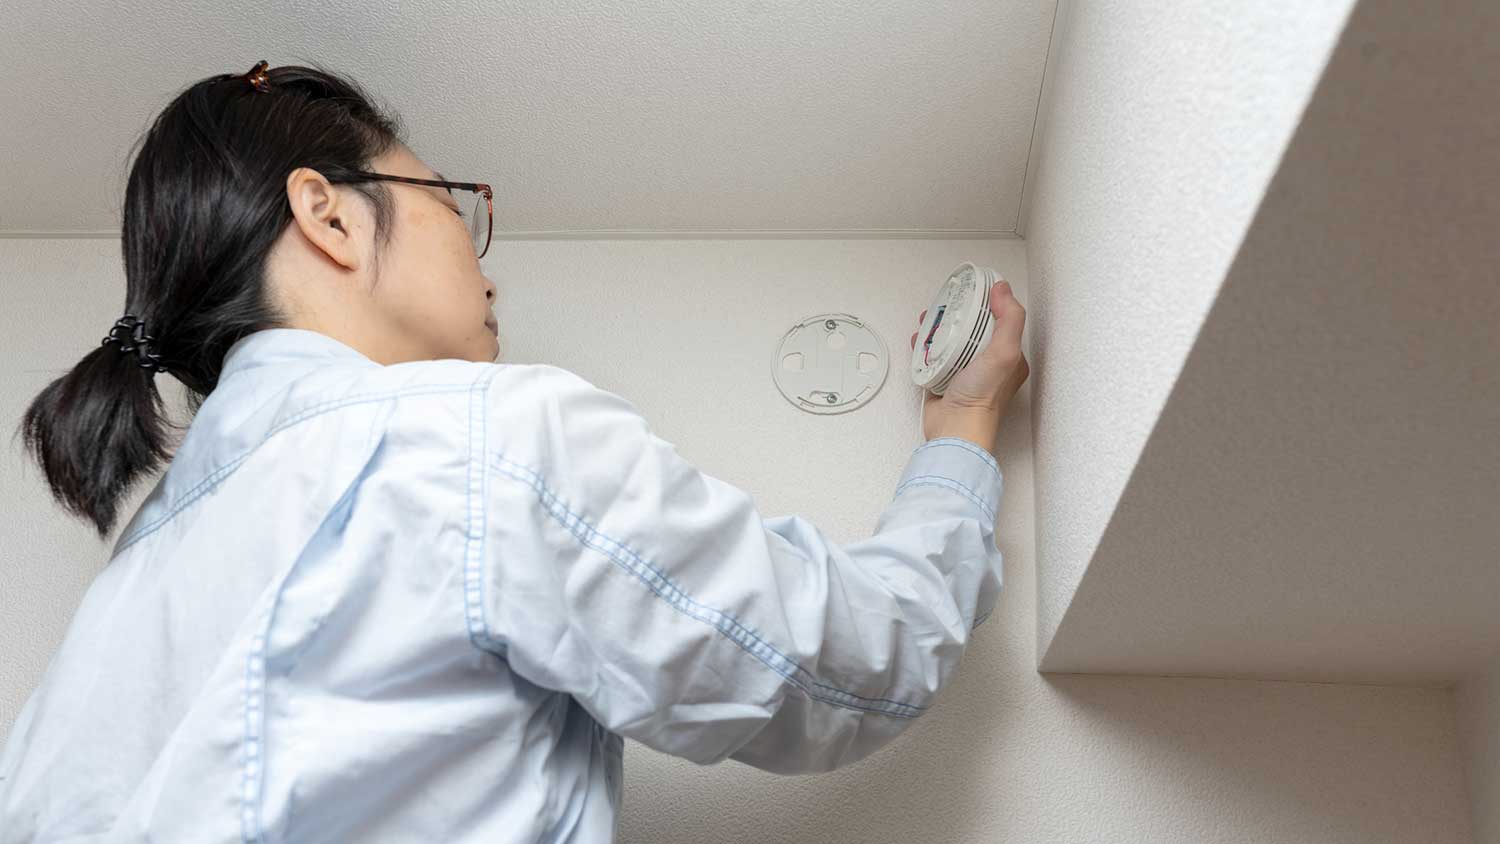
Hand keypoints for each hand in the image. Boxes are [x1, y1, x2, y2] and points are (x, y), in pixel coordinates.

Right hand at [909, 279, 1029, 445]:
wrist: (955, 429)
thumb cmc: (982, 398)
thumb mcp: (1004, 352)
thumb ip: (1010, 319)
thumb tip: (1004, 290)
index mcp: (1009, 357)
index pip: (1001, 319)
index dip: (987, 301)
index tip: (972, 289)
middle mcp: (988, 364)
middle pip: (974, 328)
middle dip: (958, 312)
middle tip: (946, 303)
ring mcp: (966, 372)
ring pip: (952, 340)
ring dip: (939, 327)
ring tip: (928, 319)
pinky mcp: (945, 379)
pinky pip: (934, 356)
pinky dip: (925, 346)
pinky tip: (919, 340)